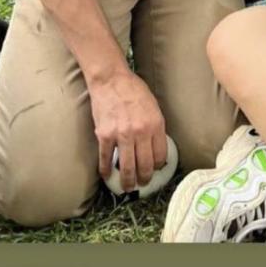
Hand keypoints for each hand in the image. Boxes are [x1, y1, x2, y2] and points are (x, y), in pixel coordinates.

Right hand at [89, 71, 166, 190]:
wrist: (111, 80)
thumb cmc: (133, 90)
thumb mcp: (154, 107)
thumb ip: (155, 127)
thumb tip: (156, 147)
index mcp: (156, 125)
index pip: (161, 155)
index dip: (159, 166)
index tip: (156, 170)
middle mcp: (141, 132)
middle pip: (145, 165)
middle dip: (145, 178)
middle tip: (143, 184)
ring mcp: (122, 135)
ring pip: (127, 167)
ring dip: (128, 181)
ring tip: (128, 187)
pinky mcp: (105, 135)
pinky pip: (106, 158)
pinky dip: (106, 170)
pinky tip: (107, 176)